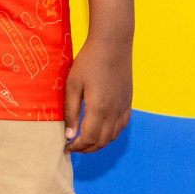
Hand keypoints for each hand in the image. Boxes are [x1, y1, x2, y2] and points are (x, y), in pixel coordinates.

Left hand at [63, 35, 132, 152]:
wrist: (113, 45)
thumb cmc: (88, 62)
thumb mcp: (73, 85)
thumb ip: (71, 112)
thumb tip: (69, 135)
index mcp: (99, 109)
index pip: (88, 139)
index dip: (76, 147)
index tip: (66, 147)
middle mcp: (114, 113)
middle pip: (101, 142)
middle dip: (86, 149)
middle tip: (73, 147)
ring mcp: (123, 108)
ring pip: (112, 136)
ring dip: (98, 143)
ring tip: (84, 141)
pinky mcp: (128, 103)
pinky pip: (121, 126)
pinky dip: (111, 134)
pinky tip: (101, 130)